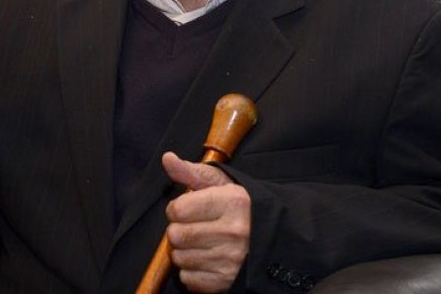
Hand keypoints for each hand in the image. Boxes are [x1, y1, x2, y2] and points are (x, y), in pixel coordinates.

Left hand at [162, 151, 250, 292]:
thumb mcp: (221, 184)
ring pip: (179, 258)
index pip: (178, 209)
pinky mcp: (226, 282)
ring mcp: (230, 259)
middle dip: (178, 230)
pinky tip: (206, 259)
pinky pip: (188, 279)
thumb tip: (167, 158)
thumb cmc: (241, 208)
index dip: (177, 208)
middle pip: (176, 235)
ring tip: (201, 242)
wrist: (273, 239)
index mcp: (232, 202)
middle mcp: (233, 231)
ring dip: (184, 251)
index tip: (187, 209)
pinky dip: (191, 270)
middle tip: (193, 226)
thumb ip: (191, 172)